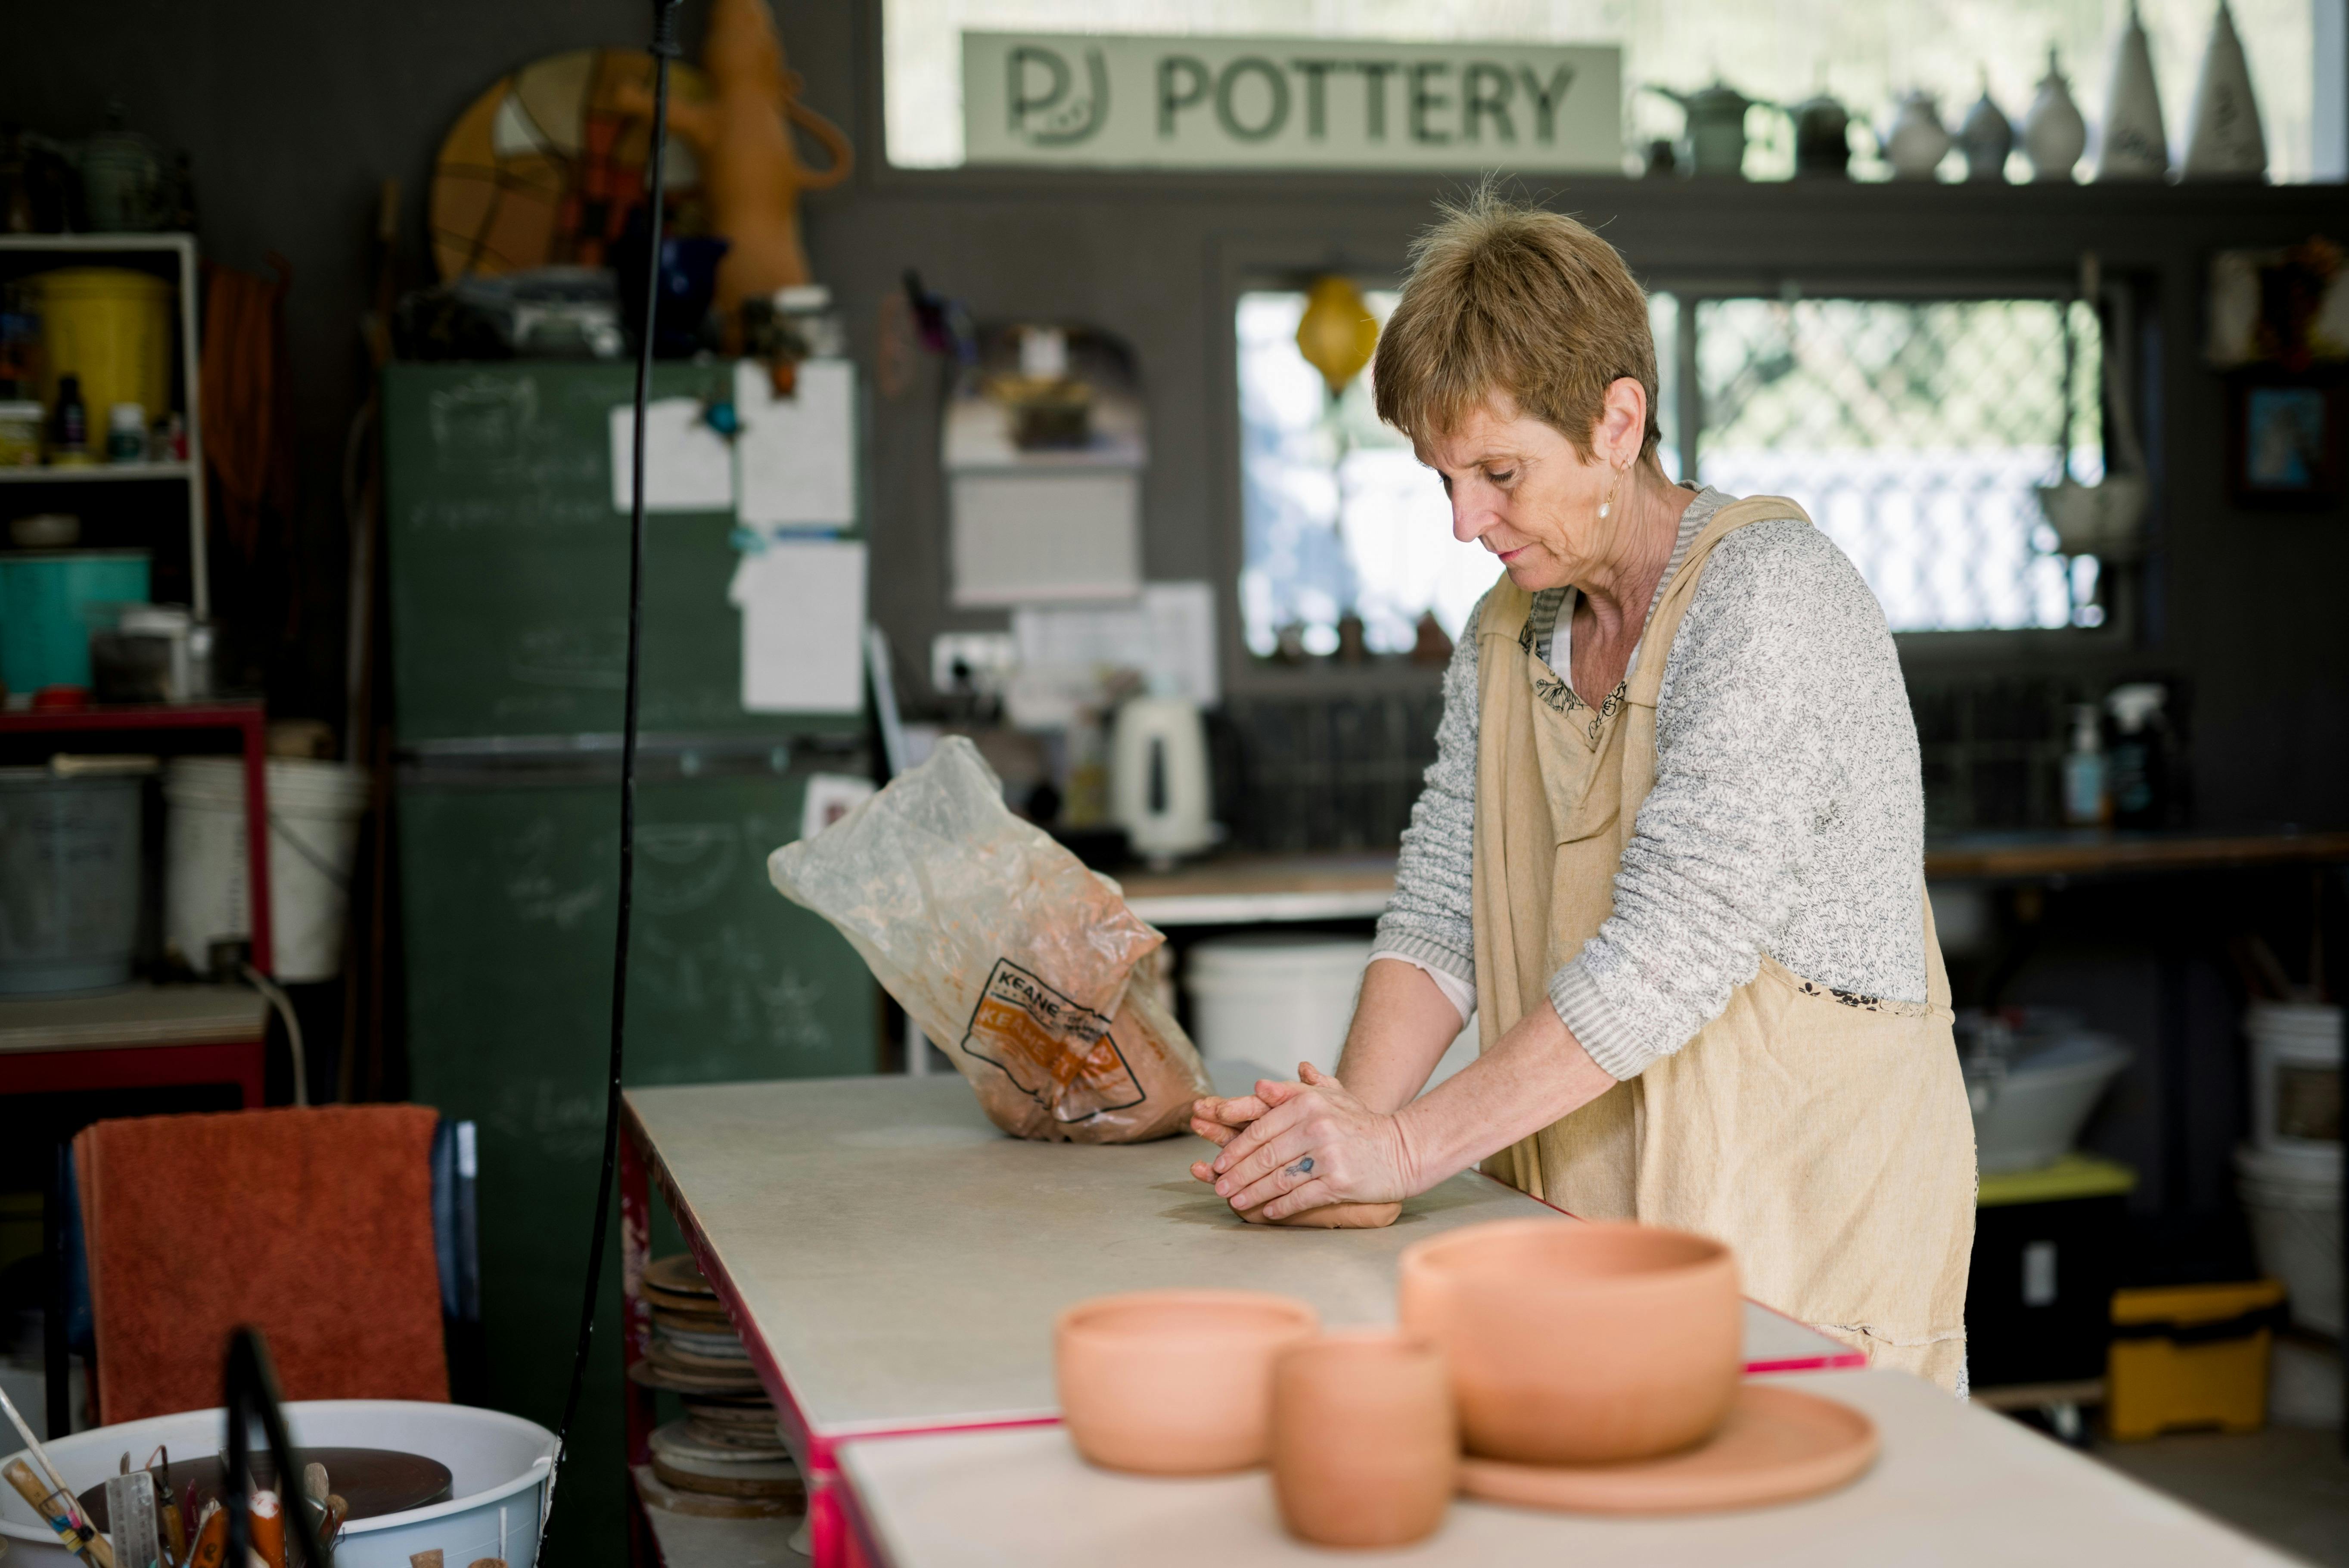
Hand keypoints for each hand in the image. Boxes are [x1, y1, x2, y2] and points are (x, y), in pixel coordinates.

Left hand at [1194, 1064, 1420, 1220]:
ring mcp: (1328, 1155)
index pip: (1260, 1129)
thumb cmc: (1359, 1124)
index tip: (1218, 1163)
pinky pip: (1301, 1197)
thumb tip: (1259, 1085)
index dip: (1234, 1148)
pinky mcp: (1340, 1181)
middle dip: (1237, 1175)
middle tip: (1219, 1187)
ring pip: (1279, 1179)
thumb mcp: (1330, 1097)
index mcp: (1308, 1103)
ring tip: (1235, 1201)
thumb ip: (1294, 1091)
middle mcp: (1317, 1126)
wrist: (1402, 1149)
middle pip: (1265, 1156)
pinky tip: (1266, 1212)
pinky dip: (1281, 1207)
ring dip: (1252, 1193)